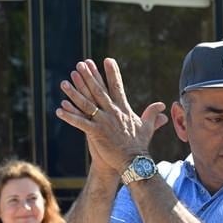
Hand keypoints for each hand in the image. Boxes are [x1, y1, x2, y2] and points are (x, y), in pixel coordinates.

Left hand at [55, 58, 168, 175]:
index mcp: (123, 109)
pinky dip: (70, 116)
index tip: (108, 60)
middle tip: (81, 64)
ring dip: (74, 93)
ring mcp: (104, 122)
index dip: (112, 73)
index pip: (117, 87)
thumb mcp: (147, 127)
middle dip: (89, 76)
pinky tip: (59, 109)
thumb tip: (163, 106)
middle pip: (99, 90)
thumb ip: (152, 114)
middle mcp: (113, 113)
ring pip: (86, 104)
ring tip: (64, 82)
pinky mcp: (96, 133)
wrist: (134, 162)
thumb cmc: (140, 145)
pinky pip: (80, 122)